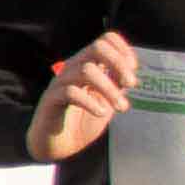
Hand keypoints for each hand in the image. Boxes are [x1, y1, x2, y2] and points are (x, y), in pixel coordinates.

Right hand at [29, 30, 135, 162]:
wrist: (60, 145)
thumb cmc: (85, 120)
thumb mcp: (109, 100)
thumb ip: (118, 84)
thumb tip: (131, 71)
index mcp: (88, 64)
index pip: (105, 40)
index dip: (124, 50)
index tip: (134, 71)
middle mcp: (73, 68)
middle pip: (97, 47)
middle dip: (119, 64)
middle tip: (131, 85)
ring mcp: (60, 82)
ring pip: (86, 70)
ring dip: (110, 89)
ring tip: (122, 108)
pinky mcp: (50, 99)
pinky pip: (70, 92)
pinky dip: (90, 102)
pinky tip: (101, 113)